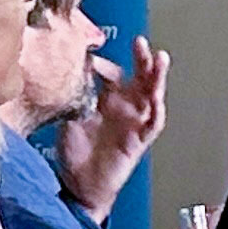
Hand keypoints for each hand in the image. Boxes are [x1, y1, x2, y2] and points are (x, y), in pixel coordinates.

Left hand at [56, 37, 171, 217]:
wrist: (79, 186)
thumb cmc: (75, 153)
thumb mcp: (70, 117)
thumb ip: (73, 97)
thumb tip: (67, 73)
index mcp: (108, 99)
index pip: (112, 73)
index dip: (103, 64)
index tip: (88, 58)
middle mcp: (124, 108)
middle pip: (139, 77)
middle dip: (142, 59)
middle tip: (141, 42)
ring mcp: (134, 123)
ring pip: (152, 95)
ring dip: (157, 78)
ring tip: (160, 59)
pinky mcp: (138, 141)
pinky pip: (152, 124)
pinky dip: (156, 112)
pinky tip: (157, 100)